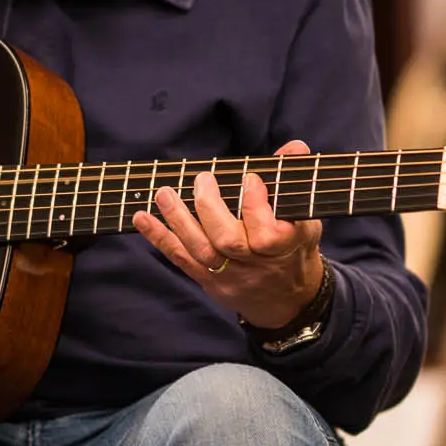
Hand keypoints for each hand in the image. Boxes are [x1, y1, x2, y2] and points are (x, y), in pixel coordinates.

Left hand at [131, 139, 324, 327]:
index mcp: (285, 249)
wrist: (287, 299)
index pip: (268, 235)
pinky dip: (159, 238)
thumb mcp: (304, 217)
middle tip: (202, 179)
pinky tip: (141, 218)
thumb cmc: (294, 248)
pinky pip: (181, 259)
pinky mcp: (209, 281)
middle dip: (210, 208)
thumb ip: (295, 182)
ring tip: (164, 193)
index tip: (249, 179)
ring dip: (178, 220)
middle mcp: (255, 265)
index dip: (256, 207)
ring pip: (201, 250)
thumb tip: (294, 146)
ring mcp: (230, 276)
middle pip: (228, 241)